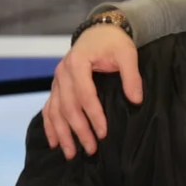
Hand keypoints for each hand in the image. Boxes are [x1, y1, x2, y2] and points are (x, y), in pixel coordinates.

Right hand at [43, 25, 141, 159]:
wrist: (100, 30)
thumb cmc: (115, 42)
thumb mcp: (128, 54)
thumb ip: (132, 76)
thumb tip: (136, 100)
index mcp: (78, 63)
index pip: (85, 95)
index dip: (94, 116)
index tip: (103, 133)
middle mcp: (62, 72)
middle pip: (68, 106)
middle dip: (78, 130)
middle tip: (91, 150)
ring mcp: (57, 80)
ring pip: (55, 110)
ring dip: (62, 133)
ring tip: (70, 154)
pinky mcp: (57, 85)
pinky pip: (49, 107)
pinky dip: (50, 125)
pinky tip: (54, 142)